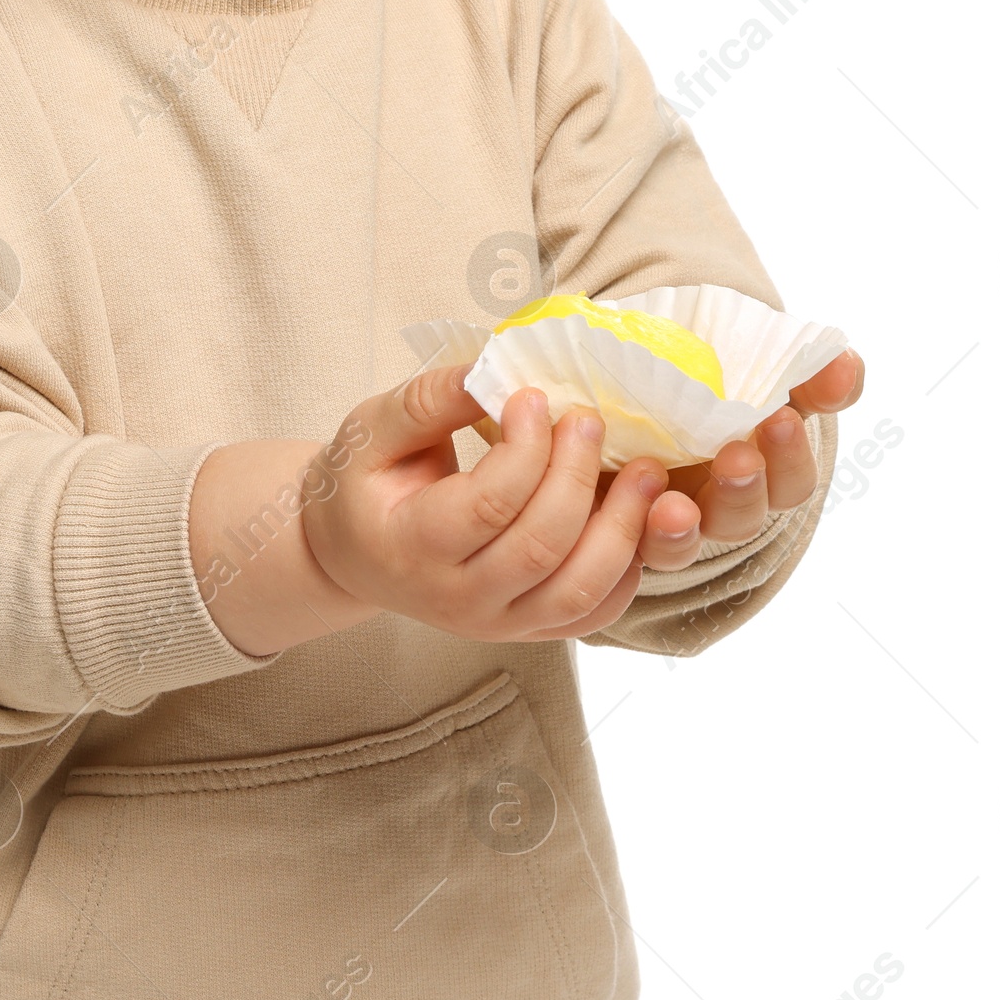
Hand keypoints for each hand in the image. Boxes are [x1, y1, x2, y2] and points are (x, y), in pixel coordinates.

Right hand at [300, 364, 673, 643]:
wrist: (353, 555)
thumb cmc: (362, 486)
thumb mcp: (371, 431)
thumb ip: (427, 402)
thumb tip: (493, 369)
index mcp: (412, 548)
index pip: (487, 506)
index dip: (525, 448)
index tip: (533, 396)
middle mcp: (457, 600)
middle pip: (540, 547)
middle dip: (576, 476)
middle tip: (588, 418)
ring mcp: (498, 624)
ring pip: (579, 591)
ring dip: (622, 529)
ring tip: (645, 471)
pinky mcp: (530, 630)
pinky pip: (594, 613)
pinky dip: (627, 569)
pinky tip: (634, 518)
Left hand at [596, 346, 866, 569]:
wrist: (615, 363)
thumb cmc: (696, 366)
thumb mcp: (750, 359)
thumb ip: (802, 370)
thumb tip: (846, 365)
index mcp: (759, 462)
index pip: (791, 478)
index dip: (791, 454)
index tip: (781, 416)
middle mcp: (719, 498)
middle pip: (745, 515)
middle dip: (744, 488)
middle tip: (736, 457)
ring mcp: (670, 514)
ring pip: (686, 543)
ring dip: (683, 529)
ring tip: (674, 509)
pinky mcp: (621, 519)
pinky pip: (633, 545)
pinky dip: (635, 533)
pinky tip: (630, 509)